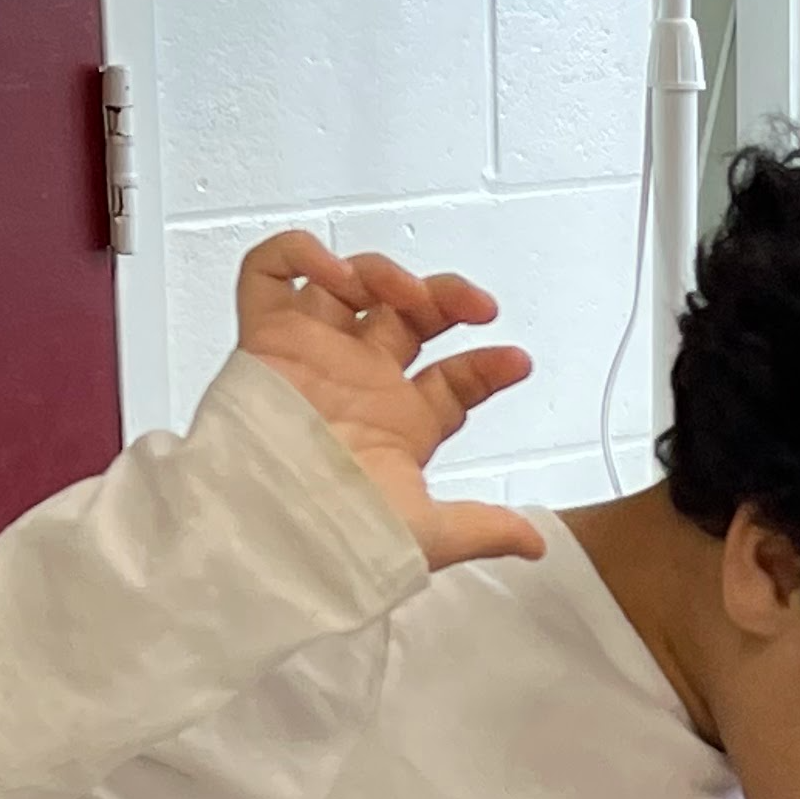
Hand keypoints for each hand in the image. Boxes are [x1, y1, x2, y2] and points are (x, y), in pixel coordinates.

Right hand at [232, 230, 541, 569]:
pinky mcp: (264, 338)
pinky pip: (267, 273)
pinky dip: (299, 253)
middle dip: (446, 299)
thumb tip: (535, 544)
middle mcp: (358, 382)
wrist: (276, 528)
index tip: (518, 362)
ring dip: (385, 273)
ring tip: (407, 294)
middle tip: (477, 306)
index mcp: (400, 423)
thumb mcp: (429, 533)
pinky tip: (334, 274)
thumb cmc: (341, 535)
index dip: (489, 367)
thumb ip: (484, 527)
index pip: (454, 379)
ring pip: (348, 285)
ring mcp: (312, 356)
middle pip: (406, 316)